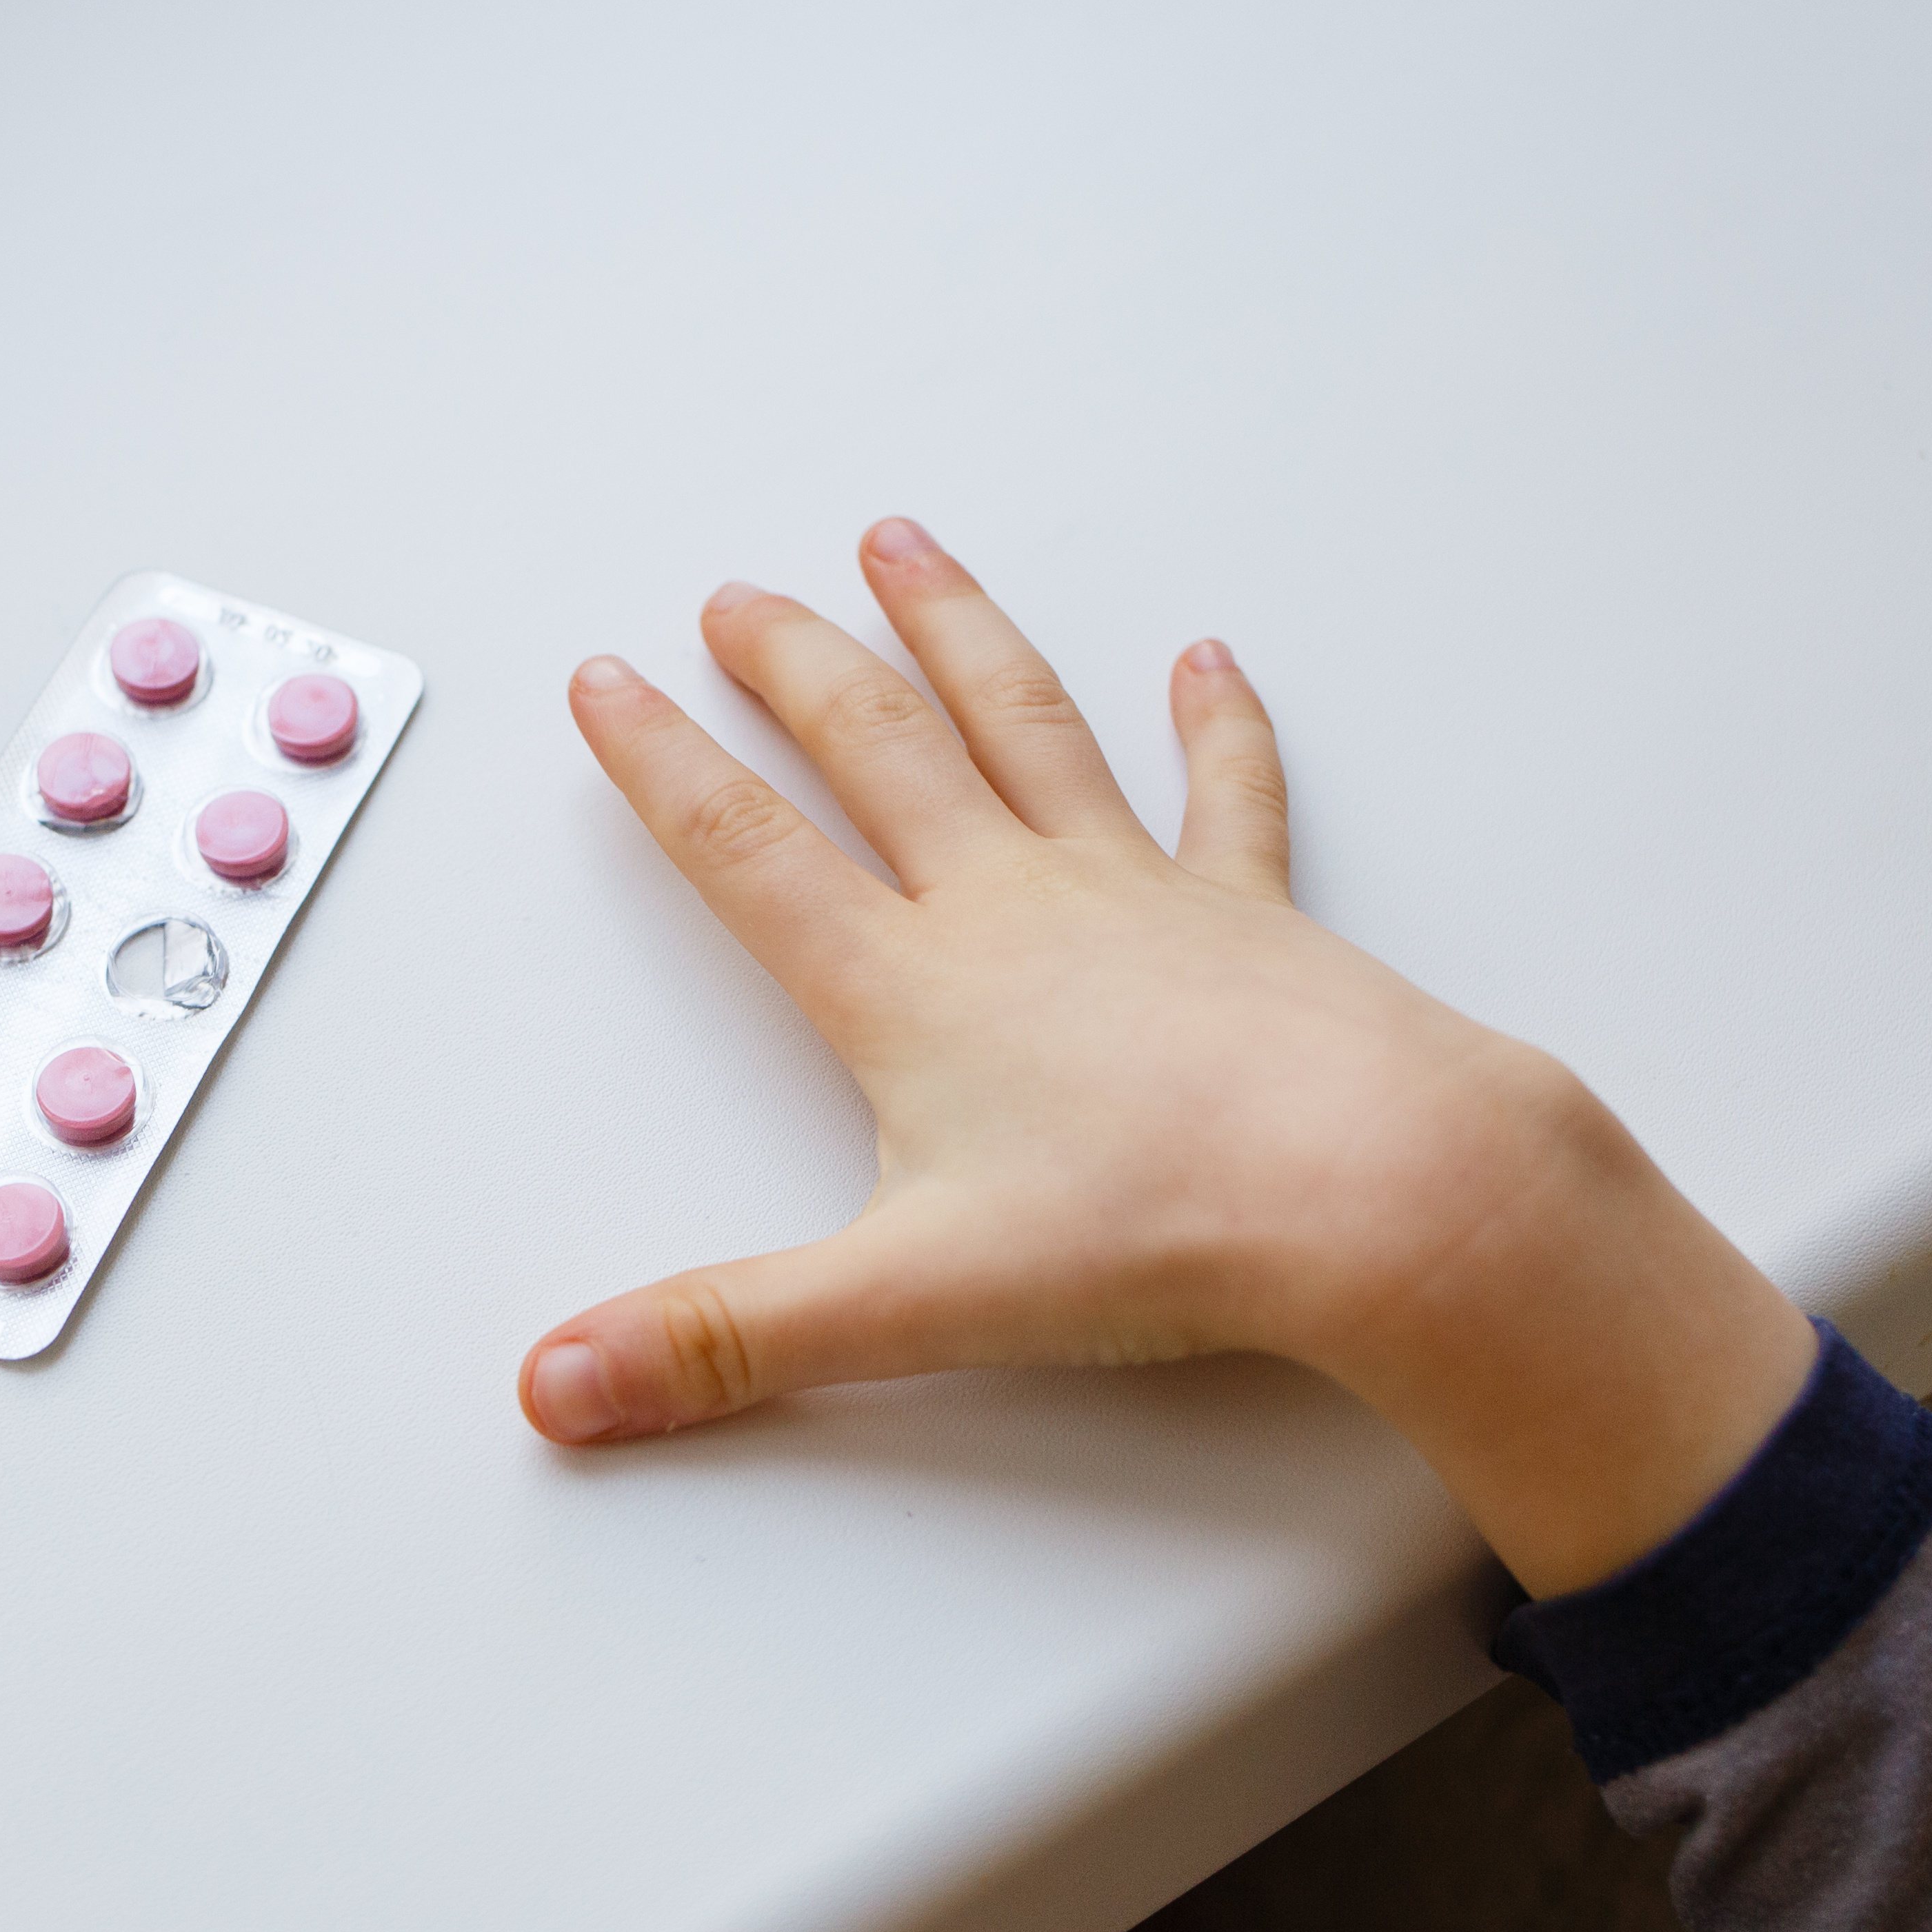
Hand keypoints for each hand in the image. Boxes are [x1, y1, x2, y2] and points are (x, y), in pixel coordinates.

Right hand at [523, 518, 1814, 1595]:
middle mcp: (1009, 908)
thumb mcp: (906, 1302)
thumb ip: (722, 1339)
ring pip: (1023, 724)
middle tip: (737, 597)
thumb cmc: (1161, 1230)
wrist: (1374, 1190)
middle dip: (793, 665)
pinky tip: (1205, 660)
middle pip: (877, 748)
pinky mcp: (1246, 914)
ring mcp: (1133, 893)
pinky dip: (1215, 723)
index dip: (661, 768)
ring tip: (904, 548)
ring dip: (956, 631)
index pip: (749, 854)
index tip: (605, 682)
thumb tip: (557, 1384)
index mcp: (910, 989)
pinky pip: (1224, 794)